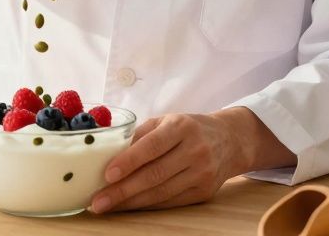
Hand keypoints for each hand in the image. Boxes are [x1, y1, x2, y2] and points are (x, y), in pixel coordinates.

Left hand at [89, 108, 292, 212]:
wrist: (230, 140)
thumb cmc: (189, 128)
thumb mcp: (167, 121)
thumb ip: (140, 135)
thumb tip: (107, 153)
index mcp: (182, 127)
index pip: (152, 146)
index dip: (129, 161)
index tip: (107, 174)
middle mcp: (195, 150)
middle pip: (155, 174)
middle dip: (123, 190)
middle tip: (98, 200)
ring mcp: (202, 173)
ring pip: (161, 192)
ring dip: (130, 202)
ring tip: (107, 206)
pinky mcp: (204, 192)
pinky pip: (170, 202)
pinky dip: (146, 206)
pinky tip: (128, 207)